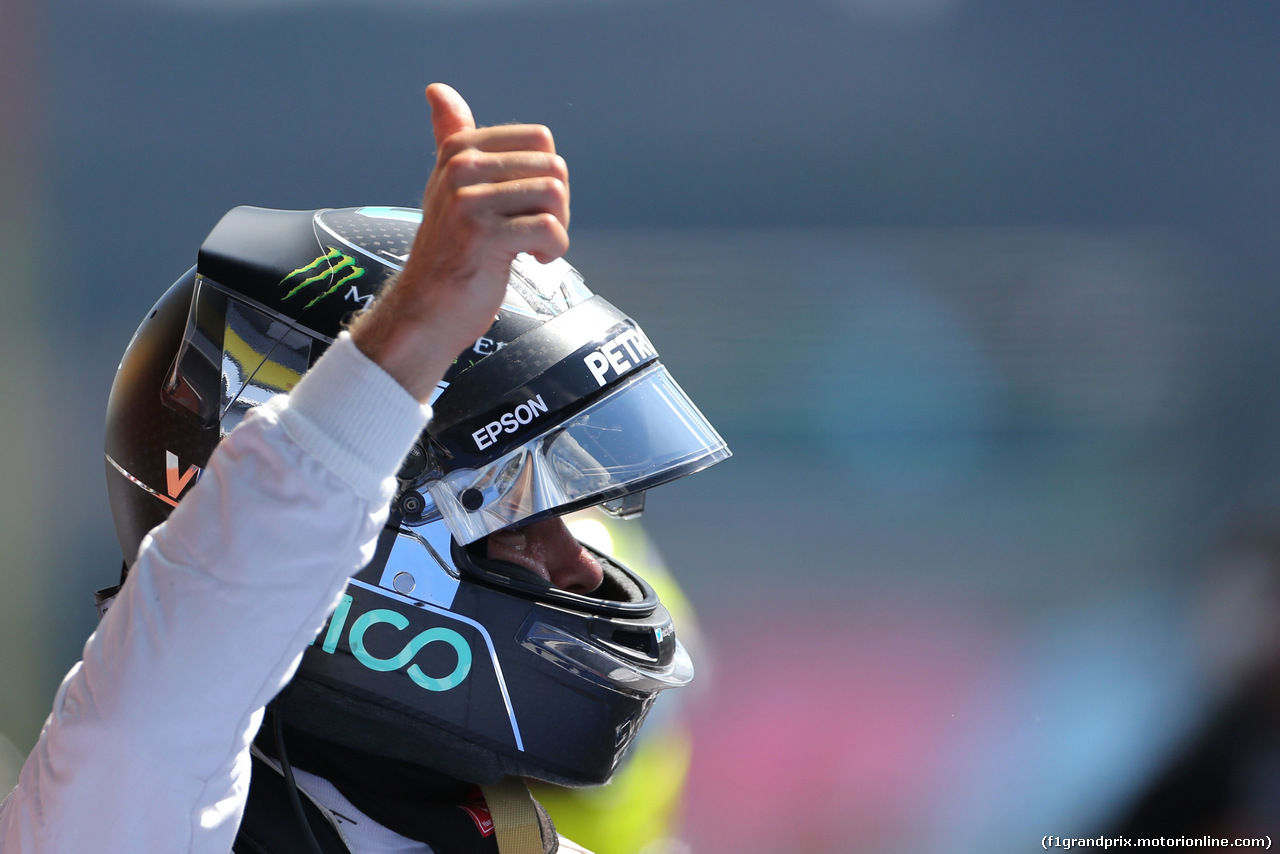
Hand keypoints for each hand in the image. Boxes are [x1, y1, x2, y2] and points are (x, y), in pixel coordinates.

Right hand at [350, 83, 569, 401]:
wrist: (426, 310)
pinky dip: (552, 252)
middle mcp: (461, 169)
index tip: (520, 205)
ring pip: (556, 196)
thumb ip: (451, 138)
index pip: (540, 139)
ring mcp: (469, 201)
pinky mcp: (483, 235)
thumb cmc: (449, 251)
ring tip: (529, 247)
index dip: (545, 176)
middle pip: (554, 168)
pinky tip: (529, 261)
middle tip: (528, 232)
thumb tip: (438, 90)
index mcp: (459, 150)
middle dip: (555, 206)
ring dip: (556, 230)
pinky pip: (550, 230)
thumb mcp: (448, 187)